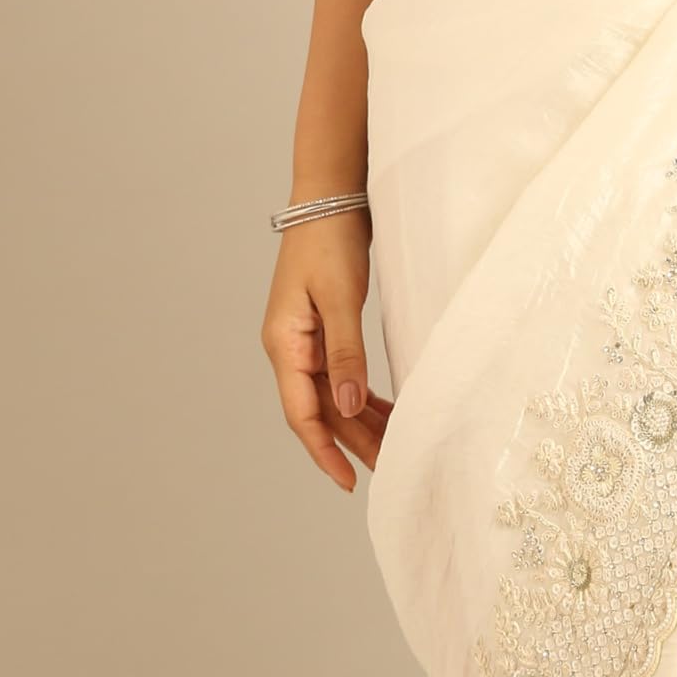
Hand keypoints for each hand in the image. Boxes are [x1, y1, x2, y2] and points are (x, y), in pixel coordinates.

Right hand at [259, 213, 392, 493]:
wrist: (329, 196)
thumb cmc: (329, 240)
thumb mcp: (340, 298)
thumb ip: (346, 354)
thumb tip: (350, 408)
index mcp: (284, 344)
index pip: (302, 414)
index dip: (324, 450)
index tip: (349, 480)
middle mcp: (289, 347)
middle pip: (319, 408)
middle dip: (351, 440)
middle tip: (388, 466)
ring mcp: (303, 338)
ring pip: (330, 394)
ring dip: (358, 419)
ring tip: (392, 444)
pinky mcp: (321, 327)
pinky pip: (338, 373)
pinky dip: (359, 394)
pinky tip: (382, 408)